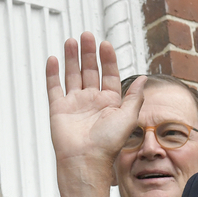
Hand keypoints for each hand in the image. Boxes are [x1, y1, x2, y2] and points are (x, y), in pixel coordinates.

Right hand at [49, 32, 144, 196]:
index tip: (105, 44)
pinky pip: (55, 87)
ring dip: (72, 58)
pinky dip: (53, 73)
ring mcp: (74, 104)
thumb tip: (144, 78)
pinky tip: (54, 59)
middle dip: (88, 53)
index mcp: (110, 102)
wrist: (85, 160)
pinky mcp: (59, 109)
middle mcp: (92, 101)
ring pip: (72, 75)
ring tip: (71, 41)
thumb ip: (135, 96)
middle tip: (86, 36)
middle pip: (90, 71)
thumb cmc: (108, 144)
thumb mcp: (128, 117)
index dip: (108, 59)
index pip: (109, 74)